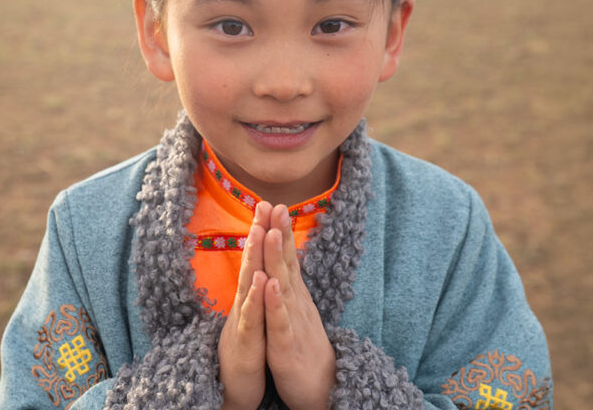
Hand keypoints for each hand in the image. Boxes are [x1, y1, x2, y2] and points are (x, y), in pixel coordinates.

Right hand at [218, 202, 272, 409]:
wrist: (235, 385)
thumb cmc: (248, 348)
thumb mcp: (254, 314)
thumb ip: (256, 289)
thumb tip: (261, 265)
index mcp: (252, 294)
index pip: (258, 258)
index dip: (264, 231)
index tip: (271, 203)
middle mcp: (245, 301)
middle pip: (251, 261)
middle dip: (257, 232)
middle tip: (263, 204)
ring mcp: (243, 319)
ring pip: (248, 283)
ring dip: (253, 257)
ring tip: (260, 231)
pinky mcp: (245, 340)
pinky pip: (251, 317)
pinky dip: (256, 299)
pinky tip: (262, 281)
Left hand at [263, 205, 335, 409]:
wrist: (323, 388)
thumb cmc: (305, 348)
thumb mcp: (297, 313)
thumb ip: (291, 287)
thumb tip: (287, 262)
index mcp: (295, 296)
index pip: (287, 257)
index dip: (280, 231)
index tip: (273, 203)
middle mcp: (296, 303)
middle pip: (286, 263)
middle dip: (278, 233)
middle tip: (274, 204)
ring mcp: (292, 322)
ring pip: (283, 286)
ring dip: (276, 259)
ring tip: (270, 233)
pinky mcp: (287, 345)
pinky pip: (280, 321)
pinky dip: (275, 302)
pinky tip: (271, 285)